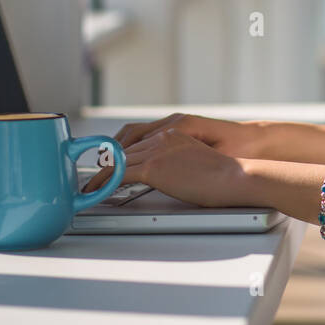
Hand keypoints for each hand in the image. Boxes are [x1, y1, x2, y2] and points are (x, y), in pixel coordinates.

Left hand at [80, 125, 240, 206]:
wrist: (235, 176)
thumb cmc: (224, 175)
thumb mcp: (197, 161)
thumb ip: (178, 163)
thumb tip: (172, 176)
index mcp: (174, 133)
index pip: (138, 142)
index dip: (121, 155)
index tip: (111, 165)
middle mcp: (163, 137)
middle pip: (124, 149)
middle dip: (107, 164)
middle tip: (93, 178)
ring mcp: (157, 150)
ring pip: (118, 161)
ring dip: (101, 175)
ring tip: (90, 187)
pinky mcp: (153, 166)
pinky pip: (119, 173)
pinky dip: (104, 182)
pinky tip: (96, 191)